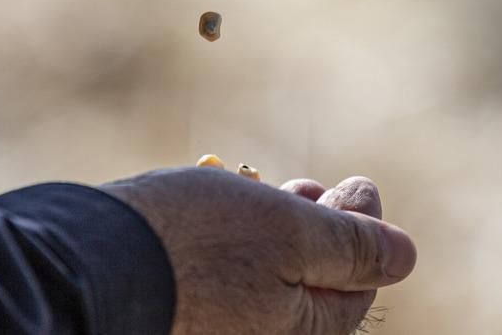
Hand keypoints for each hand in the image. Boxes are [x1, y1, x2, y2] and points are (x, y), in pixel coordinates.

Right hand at [103, 168, 415, 334]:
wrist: (95, 259)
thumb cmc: (197, 241)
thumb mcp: (291, 232)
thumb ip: (352, 245)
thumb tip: (406, 253)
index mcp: (300, 332)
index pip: (358, 282)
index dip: (367, 227)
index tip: (359, 181)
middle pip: (312, 284)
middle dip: (323, 227)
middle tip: (314, 184)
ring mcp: (220, 328)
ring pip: (268, 278)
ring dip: (280, 230)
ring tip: (271, 189)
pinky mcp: (185, 313)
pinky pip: (228, 281)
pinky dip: (239, 244)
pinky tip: (225, 211)